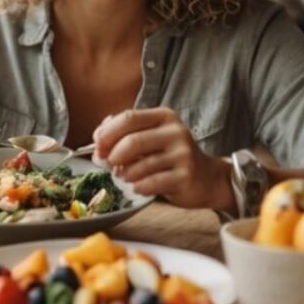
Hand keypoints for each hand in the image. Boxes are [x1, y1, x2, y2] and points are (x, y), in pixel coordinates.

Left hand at [92, 107, 231, 209]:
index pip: (129, 118)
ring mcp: (183, 155)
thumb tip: (97, 138)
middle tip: (108, 164)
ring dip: (125, 174)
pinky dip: (138, 186)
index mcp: (164, 116)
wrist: (206, 178)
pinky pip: (150, 183)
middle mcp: (176, 132)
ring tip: (124, 176)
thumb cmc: (170, 156)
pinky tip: (138, 186)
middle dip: (113, 155)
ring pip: (140, 166)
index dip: (107, 133)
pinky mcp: (185, 177)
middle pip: (132, 142)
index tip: (97, 146)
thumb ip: (125, 132)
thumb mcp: (151, 136)